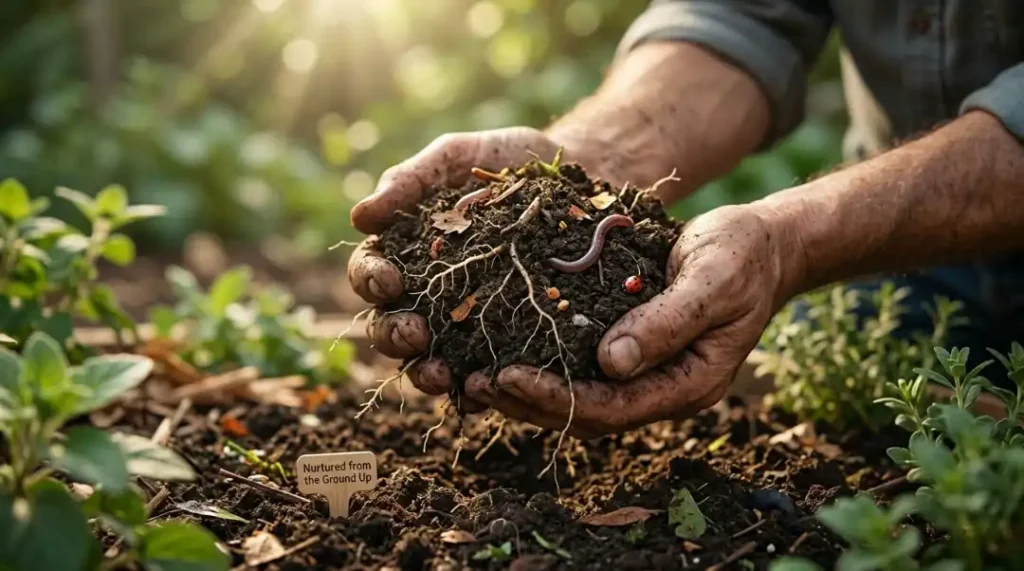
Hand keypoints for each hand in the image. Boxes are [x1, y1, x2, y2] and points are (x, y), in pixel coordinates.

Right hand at [346, 127, 622, 406]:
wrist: (578, 174)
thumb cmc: (506, 162)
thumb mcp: (456, 158)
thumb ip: (410, 181)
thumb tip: (359, 216)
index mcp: (403, 252)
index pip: (368, 272)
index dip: (370, 279)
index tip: (388, 279)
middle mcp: (427, 294)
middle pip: (391, 325)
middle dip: (395, 334)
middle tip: (415, 333)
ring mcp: (465, 322)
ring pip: (430, 359)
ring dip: (426, 372)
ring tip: (441, 373)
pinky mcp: (506, 341)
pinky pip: (484, 371)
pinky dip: (478, 387)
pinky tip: (486, 388)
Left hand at [463, 205, 800, 436]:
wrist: (761, 244)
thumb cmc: (744, 257)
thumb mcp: (712, 282)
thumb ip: (667, 321)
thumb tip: (610, 363)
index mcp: (688, 384)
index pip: (611, 408)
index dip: (556, 397)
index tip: (507, 376)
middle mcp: (661, 387)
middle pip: (585, 412)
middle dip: (527, 401)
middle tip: (472, 380)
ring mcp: (645, 370)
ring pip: (576, 395)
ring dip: (526, 390)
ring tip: (471, 372)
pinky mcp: (629, 345)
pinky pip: (579, 365)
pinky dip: (540, 359)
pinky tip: (500, 344)